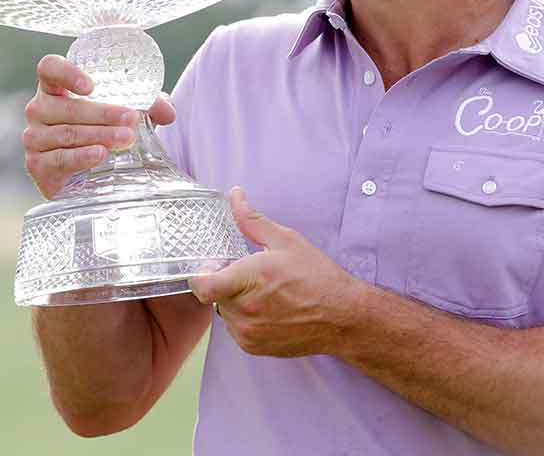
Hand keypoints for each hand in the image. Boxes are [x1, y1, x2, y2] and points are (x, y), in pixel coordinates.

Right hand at [22, 54, 176, 198]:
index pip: (49, 69)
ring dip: (99, 135)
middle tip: (131, 119)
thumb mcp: (125, 114)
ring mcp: (34, 137)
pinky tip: (100, 154)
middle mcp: (40, 109)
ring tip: (126, 138)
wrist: (84, 175)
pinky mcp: (37, 164)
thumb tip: (168, 110)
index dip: (67, 73)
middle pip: (67, 107)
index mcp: (55, 88)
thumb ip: (148, 106)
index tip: (91, 86)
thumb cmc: (100, 131)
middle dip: (103, 113)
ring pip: (68, 133)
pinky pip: (60, 158)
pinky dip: (82, 156)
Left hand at [188, 188, 363, 357]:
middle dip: (228, 284)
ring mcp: (248, 333)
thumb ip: (252, 220)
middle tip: (253, 276)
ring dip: (237, 303)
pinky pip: (238, 330)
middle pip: (215, 295)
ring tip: (266, 294)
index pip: (202, 285)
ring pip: (226, 313)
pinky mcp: (254, 348)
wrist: (342, 316)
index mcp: (248, 279)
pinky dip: (247, 319)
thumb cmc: (317, 276)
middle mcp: (244, 310)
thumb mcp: (286, 240)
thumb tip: (235, 196)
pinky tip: (271, 310)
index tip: (212, 268)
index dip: (201, 275)